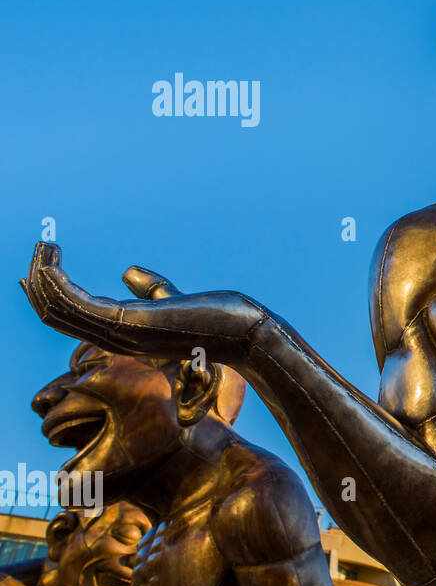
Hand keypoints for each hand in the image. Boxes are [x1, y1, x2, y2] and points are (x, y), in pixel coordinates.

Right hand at [22, 243, 266, 365]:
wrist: (248, 334)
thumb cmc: (218, 321)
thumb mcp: (174, 301)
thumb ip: (151, 289)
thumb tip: (127, 272)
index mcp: (123, 335)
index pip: (70, 321)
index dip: (48, 296)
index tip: (39, 268)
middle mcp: (117, 339)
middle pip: (57, 317)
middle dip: (39, 285)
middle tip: (38, 250)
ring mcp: (122, 334)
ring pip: (60, 311)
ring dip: (43, 278)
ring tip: (44, 245)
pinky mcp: (130, 323)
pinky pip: (76, 305)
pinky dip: (58, 281)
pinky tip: (55, 257)